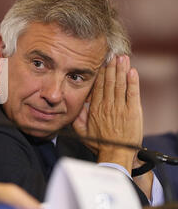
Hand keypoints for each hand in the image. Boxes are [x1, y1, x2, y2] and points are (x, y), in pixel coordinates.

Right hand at [73, 55, 142, 172]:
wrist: (115, 153)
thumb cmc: (99, 143)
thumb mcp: (81, 131)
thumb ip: (77, 117)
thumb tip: (75, 105)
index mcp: (95, 109)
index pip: (97, 86)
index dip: (100, 73)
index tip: (102, 63)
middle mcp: (107, 105)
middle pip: (109, 82)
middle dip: (111, 67)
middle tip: (113, 55)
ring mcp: (120, 108)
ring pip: (120, 84)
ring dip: (121, 70)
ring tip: (122, 58)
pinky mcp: (133, 112)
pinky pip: (132, 93)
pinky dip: (133, 82)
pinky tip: (132, 72)